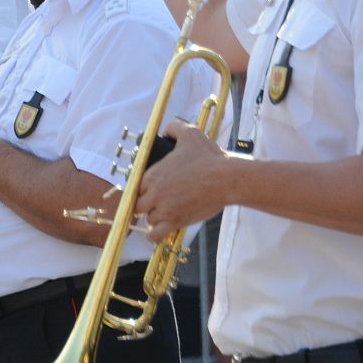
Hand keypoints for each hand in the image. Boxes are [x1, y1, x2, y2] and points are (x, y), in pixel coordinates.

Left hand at [134, 119, 234, 241]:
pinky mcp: (176, 222)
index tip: (150, 189)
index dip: (142, 188)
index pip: (135, 186)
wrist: (227, 179)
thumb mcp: (190, 133)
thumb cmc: (209, 157)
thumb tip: (166, 130)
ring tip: (165, 211)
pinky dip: (153, 235)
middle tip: (157, 201)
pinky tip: (158, 229)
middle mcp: (154, 193)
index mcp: (152, 174)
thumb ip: (174, 127)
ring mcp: (164, 209)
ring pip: (147, 219)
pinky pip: (154, 235)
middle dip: (146, 203)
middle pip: (137, 204)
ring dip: (153, 217)